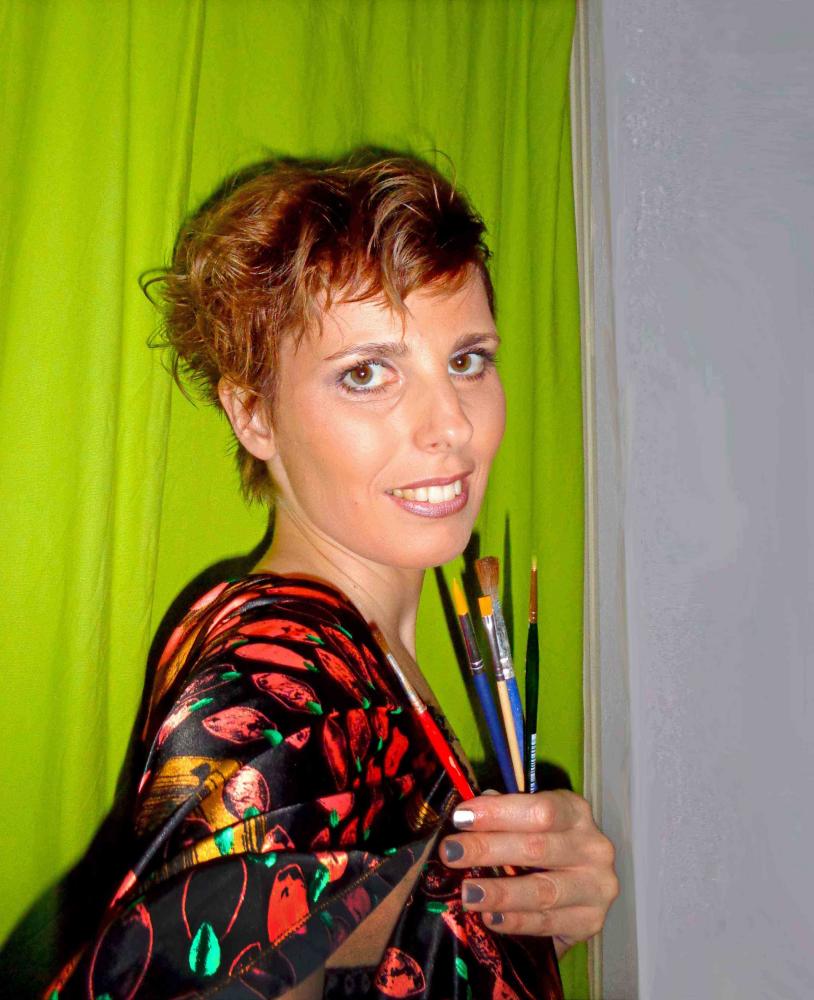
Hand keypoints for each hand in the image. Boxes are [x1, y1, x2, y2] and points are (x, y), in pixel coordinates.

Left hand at [439, 789, 617, 956]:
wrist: (580, 889)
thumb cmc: (547, 845)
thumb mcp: (529, 822)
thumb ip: (504, 814)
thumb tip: (469, 813)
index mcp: (576, 812)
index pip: (540, 809)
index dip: (499, 813)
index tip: (461, 817)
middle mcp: (594, 847)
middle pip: (537, 848)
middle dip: (488, 849)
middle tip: (451, 853)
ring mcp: (596, 886)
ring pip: (542, 891)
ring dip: (499, 893)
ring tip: (467, 893)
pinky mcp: (590, 921)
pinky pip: (547, 923)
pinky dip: (516, 922)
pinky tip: (490, 918)